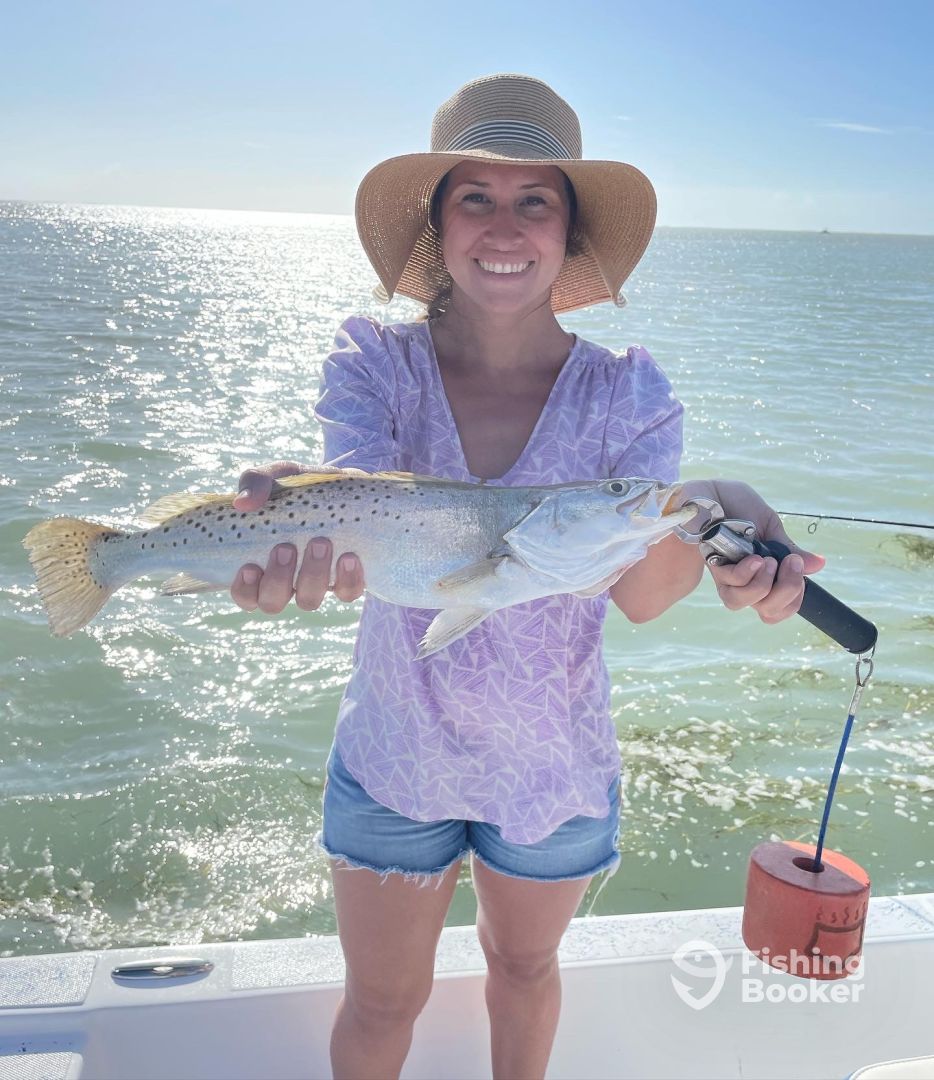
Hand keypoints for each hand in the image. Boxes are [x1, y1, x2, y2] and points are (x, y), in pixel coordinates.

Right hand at [228, 461, 364, 613]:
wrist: (343, 485)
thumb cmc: (298, 486)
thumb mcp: (276, 475)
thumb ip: (256, 482)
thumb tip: (243, 503)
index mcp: (260, 564)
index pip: (245, 595)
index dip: (244, 590)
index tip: (249, 567)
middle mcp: (286, 581)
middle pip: (272, 602)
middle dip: (278, 579)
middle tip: (286, 547)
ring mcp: (316, 582)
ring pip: (308, 600)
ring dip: (312, 575)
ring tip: (321, 542)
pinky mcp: (346, 578)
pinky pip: (347, 592)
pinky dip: (348, 579)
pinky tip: (349, 557)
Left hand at [679, 479, 825, 624]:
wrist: (714, 492)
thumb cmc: (740, 507)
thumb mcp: (771, 528)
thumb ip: (789, 550)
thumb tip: (818, 565)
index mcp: (764, 574)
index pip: (780, 607)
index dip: (794, 599)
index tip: (799, 568)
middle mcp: (745, 581)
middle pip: (767, 611)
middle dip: (787, 591)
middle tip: (791, 563)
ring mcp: (727, 575)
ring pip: (742, 602)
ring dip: (763, 585)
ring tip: (768, 561)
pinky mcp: (713, 566)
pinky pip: (731, 584)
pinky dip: (746, 573)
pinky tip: (754, 557)